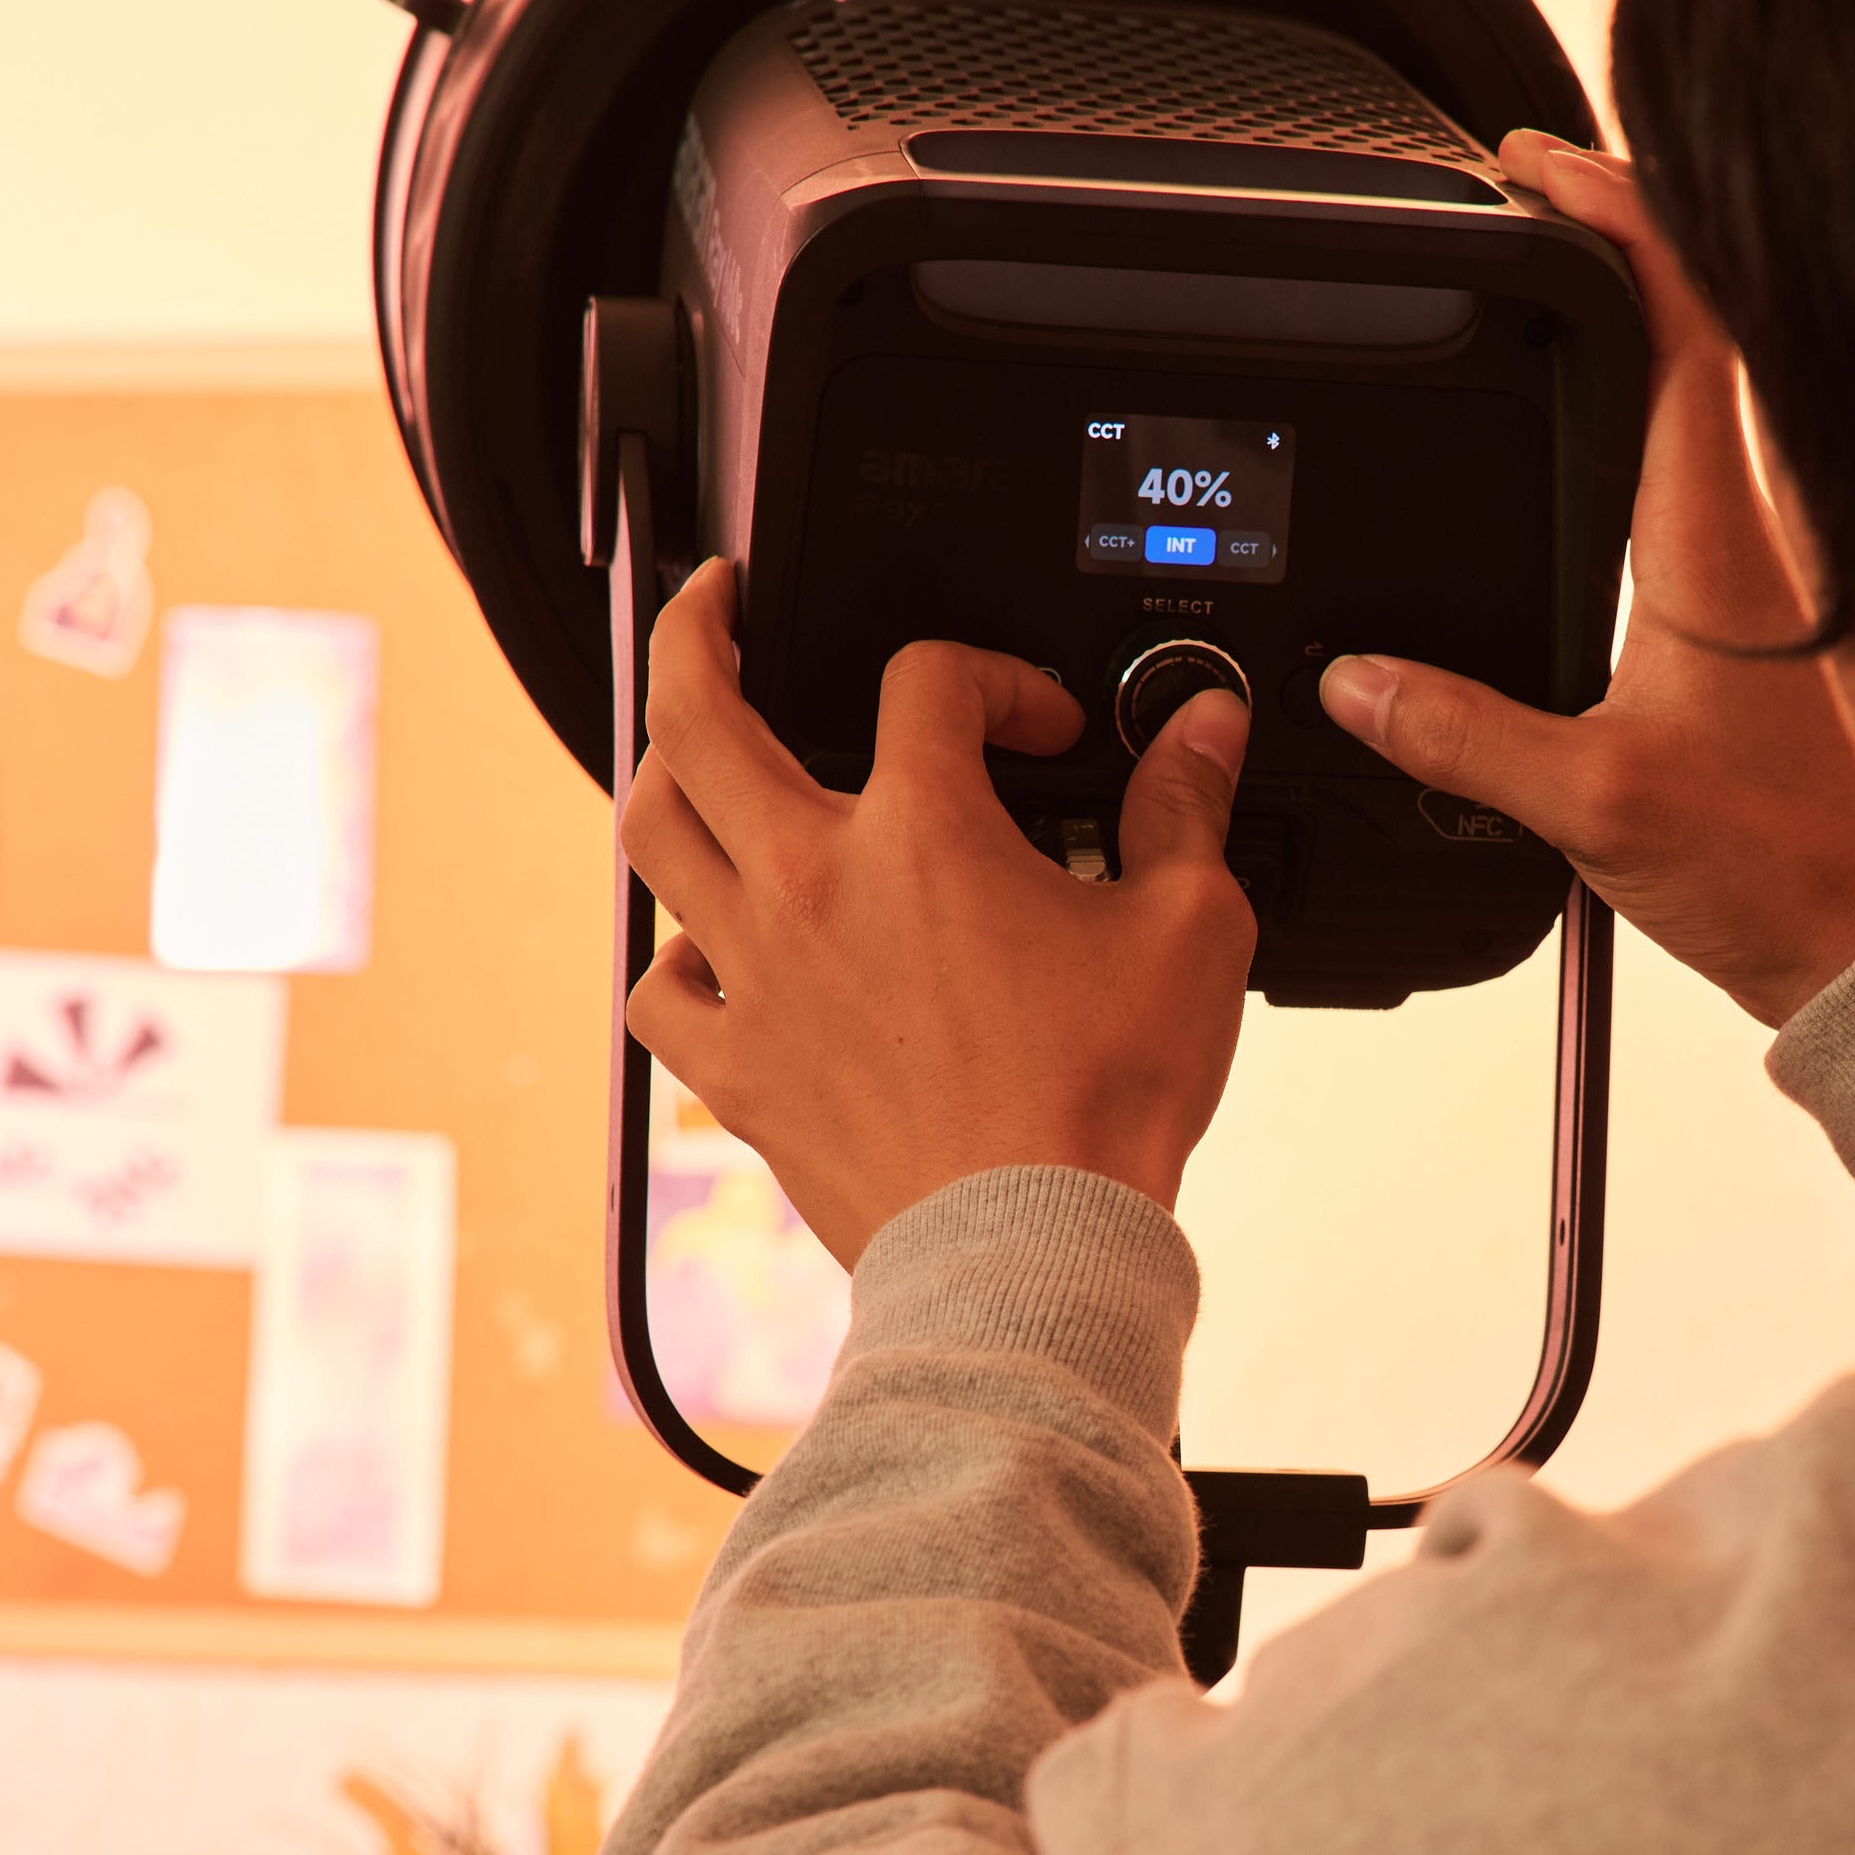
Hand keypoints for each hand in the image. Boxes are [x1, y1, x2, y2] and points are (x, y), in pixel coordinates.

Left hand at [620, 563, 1255, 1265]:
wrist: (1033, 1252)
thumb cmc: (1102, 1108)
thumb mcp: (1190, 931)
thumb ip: (1188, 809)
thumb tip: (1203, 731)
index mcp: (923, 835)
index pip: (930, 682)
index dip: (996, 679)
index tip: (1038, 728)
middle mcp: (813, 886)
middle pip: (700, 711)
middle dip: (699, 631)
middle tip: (717, 603)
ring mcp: (759, 976)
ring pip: (651, 832)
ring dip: (666, 770)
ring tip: (691, 749)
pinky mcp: (739, 1068)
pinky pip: (660, 989)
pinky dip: (674, 952)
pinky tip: (709, 945)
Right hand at [1319, 135, 1854, 1024]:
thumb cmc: (1784, 878)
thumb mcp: (1593, 806)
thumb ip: (1463, 735)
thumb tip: (1359, 685)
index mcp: (1716, 540)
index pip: (1685, 319)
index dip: (1619, 215)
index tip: (1540, 166)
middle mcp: (1763, 530)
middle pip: (1712, 323)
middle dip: (1623, 233)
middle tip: (1533, 193)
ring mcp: (1784, 566)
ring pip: (1725, 395)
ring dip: (1652, 317)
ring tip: (1560, 278)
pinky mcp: (1785, 616)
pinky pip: (1720, 473)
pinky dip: (1667, 411)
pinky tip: (1616, 426)